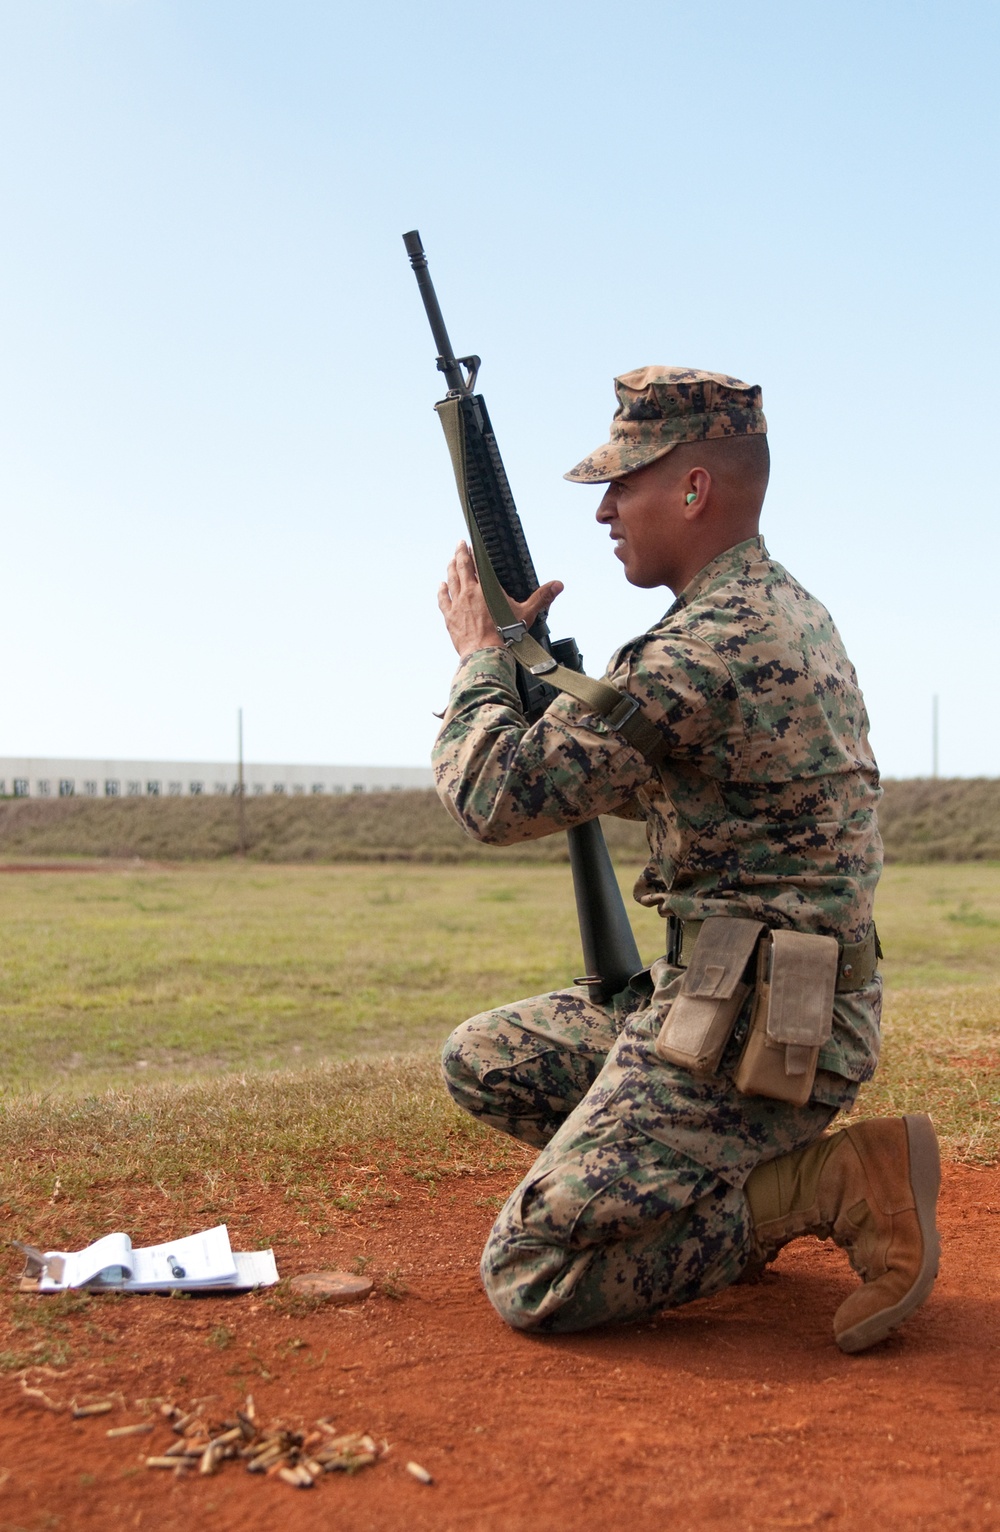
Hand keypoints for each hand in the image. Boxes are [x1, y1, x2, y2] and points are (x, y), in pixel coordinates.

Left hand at [438, 541, 563, 658]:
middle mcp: (469, 592)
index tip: (471, 543)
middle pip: (461, 567)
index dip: (473, 552)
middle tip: (459, 544)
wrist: (486, 654)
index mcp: (486, 588)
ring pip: (451, 580)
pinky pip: (443, 599)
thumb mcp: (527, 613)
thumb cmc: (506, 635)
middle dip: (460, 553)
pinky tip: (441, 585)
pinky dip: (441, 590)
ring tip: (451, 560)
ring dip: (450, 568)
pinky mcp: (450, 617)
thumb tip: (558, 585)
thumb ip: (542, 597)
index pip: (477, 563)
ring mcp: (457, 604)